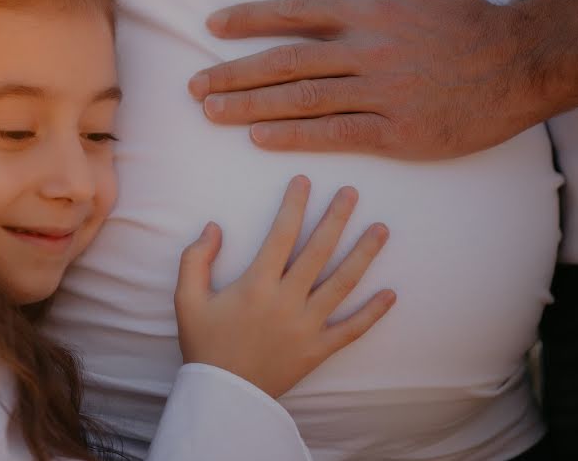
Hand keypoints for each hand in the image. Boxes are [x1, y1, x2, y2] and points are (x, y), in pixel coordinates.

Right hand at [175, 175, 394, 398]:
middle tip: (352, 192)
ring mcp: (306, 326)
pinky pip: (351, 330)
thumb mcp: (186, 299)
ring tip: (382, 229)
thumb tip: (214, 226)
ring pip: (342, 284)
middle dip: (336, 218)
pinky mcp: (318, 350)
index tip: (304, 181)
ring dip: (364, 255)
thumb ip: (195, 259)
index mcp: (256, 285)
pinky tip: (391, 294)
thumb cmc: (204, 344)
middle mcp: (287, 301)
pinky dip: (373, 314)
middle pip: (319, 251)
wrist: (222, 396)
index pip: (281, 235)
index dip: (293, 205)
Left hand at [189, 0, 542, 159]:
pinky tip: (259, 137)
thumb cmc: (470, 20)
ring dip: (250, 105)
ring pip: (302, 99)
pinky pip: (334, 133)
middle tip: (194, 86)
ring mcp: (380, 93)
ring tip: (211, 113)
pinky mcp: (395, 132)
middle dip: (233, 72)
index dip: (249, 20)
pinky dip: (294, 135)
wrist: (521, 65)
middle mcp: (367, 51)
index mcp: (370, 13)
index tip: (213, 29)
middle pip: (286, 61)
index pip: (295, 12)